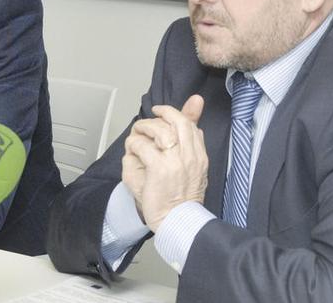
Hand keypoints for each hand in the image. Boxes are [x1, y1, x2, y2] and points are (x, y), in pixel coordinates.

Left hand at [122, 96, 207, 231]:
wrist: (177, 222)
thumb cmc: (182, 201)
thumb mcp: (193, 171)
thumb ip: (192, 146)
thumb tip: (196, 124)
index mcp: (200, 156)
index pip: (190, 124)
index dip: (173, 113)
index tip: (161, 111)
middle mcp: (190, 156)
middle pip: (177, 121)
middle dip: (159, 115)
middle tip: (147, 121)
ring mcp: (175, 161)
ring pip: (158, 129)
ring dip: (143, 128)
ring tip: (137, 135)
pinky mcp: (159, 169)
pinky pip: (143, 146)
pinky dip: (134, 144)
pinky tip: (132, 151)